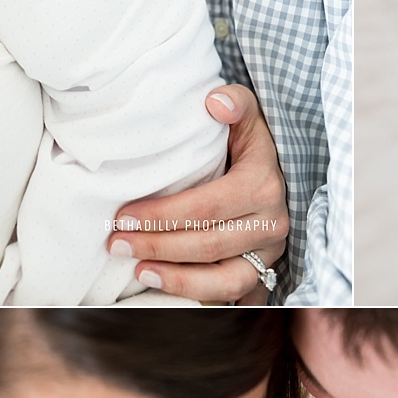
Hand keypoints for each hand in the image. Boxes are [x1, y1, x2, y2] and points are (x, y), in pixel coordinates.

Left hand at [115, 97, 284, 277]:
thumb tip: (213, 102)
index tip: (123, 217)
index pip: (206, 206)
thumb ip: (234, 103)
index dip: (162, 215)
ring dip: (177, 279)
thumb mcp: (248, 116)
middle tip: (117, 243)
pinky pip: (232, 293)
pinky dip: (198, 295)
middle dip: (157, 246)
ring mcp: (270, 252)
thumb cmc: (250, 142)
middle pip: (208, 244)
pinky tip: (165, 287)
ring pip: (224, 278)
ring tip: (139, 272)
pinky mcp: (264, 271)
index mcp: (263, 184)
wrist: (280, 171)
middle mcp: (271, 222)